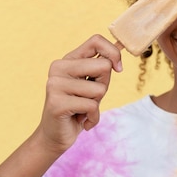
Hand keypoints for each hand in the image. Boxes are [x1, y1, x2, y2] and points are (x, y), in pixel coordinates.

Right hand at [35, 35, 122, 153]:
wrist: (56, 136)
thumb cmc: (78, 108)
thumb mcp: (92, 83)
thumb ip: (102, 66)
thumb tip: (121, 45)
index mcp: (68, 59)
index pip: (96, 40)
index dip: (113, 53)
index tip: (118, 69)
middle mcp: (58, 68)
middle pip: (103, 66)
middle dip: (104, 86)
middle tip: (89, 98)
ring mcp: (55, 84)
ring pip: (99, 89)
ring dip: (97, 104)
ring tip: (82, 109)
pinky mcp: (56, 103)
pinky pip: (92, 106)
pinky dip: (93, 118)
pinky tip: (81, 121)